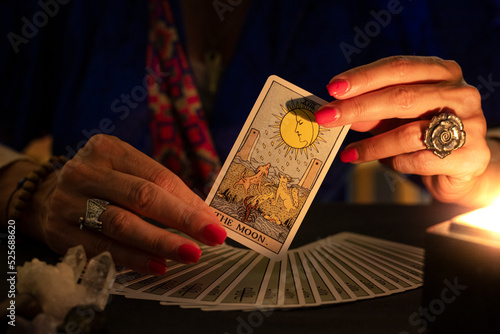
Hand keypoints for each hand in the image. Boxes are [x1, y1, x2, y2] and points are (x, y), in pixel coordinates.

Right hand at [31, 135, 225, 274]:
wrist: (47, 196)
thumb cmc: (103, 184)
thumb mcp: (128, 172)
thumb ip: (162, 189)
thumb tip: (204, 216)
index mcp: (108, 150)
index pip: (157, 176)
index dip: (188, 201)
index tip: (214, 221)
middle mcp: (86, 171)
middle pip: (141, 197)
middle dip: (181, 220)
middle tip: (211, 237)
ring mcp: (69, 201)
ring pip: (121, 224)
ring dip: (160, 242)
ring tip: (189, 254)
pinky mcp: (61, 232)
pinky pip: (103, 249)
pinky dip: (133, 259)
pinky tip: (158, 265)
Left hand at [315, 56, 489, 204]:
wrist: (462, 168)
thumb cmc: (424, 134)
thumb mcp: (396, 117)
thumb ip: (371, 111)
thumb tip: (336, 110)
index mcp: (443, 72)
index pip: (398, 67)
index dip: (363, 77)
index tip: (333, 88)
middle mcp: (461, 93)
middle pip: (401, 96)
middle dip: (357, 107)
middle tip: (327, 117)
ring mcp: (470, 124)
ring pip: (409, 132)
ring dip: (371, 144)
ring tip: (349, 152)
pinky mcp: (471, 156)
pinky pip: (420, 159)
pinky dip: (395, 162)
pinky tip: (384, 163)